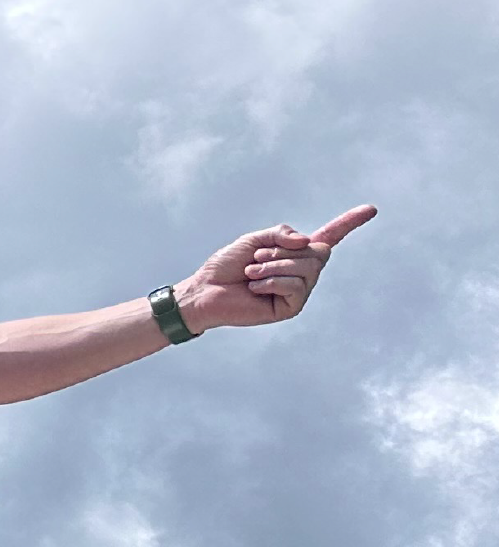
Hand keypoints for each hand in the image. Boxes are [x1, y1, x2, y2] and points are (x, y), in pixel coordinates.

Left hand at [177, 204, 376, 331]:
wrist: (205, 291)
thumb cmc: (227, 266)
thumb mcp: (255, 239)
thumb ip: (282, 234)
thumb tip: (308, 242)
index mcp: (296, 254)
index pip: (329, 236)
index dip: (349, 223)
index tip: (371, 209)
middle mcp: (302, 273)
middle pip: (318, 252)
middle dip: (284, 251)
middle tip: (256, 260)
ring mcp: (298, 292)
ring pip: (307, 269)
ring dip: (274, 266)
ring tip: (252, 274)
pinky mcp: (290, 308)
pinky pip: (295, 286)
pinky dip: (272, 281)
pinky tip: (254, 288)